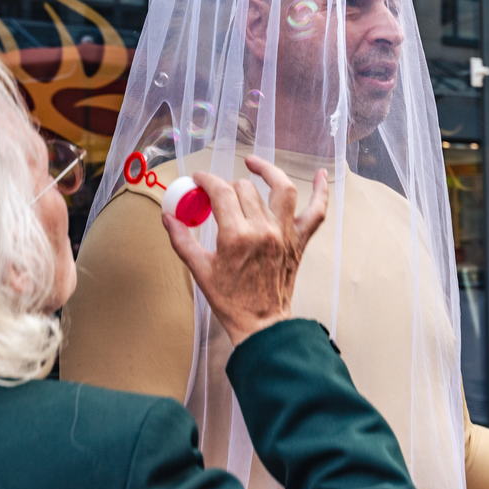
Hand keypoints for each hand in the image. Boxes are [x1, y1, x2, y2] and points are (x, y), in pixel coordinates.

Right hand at [162, 155, 328, 344]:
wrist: (261, 324)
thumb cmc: (231, 300)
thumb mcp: (200, 270)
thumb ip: (182, 240)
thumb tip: (167, 217)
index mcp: (236, 236)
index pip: (221, 192)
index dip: (207, 180)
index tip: (199, 180)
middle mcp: (263, 229)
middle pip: (246, 189)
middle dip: (228, 186)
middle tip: (218, 194)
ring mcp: (285, 233)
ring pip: (282, 189)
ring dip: (268, 172)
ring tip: (254, 164)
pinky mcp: (300, 241)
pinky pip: (317, 211)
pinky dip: (321, 191)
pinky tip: (320, 174)